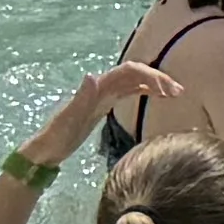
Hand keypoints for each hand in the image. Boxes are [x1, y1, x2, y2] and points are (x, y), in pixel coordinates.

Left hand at [44, 58, 172, 155]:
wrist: (45, 151)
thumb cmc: (56, 137)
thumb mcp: (68, 120)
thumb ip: (81, 98)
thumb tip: (91, 75)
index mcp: (97, 88)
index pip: (129, 72)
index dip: (150, 76)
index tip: (167, 90)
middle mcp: (102, 88)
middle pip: (135, 73)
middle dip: (158, 79)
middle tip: (179, 92)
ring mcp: (103, 96)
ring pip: (134, 81)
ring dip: (154, 83)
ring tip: (175, 93)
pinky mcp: (104, 105)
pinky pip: (129, 91)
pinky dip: (145, 91)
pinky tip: (157, 97)